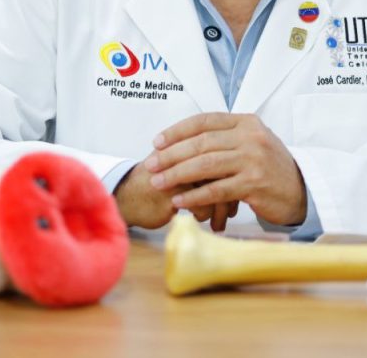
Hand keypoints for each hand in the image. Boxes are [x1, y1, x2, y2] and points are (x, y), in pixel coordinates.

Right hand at [113, 161, 237, 230]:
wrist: (129, 198)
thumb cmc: (159, 184)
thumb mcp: (183, 168)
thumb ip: (206, 164)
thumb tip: (237, 174)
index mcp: (190, 144)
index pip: (224, 155)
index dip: (232, 175)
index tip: (236, 191)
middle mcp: (186, 154)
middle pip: (222, 171)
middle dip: (230, 194)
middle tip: (232, 210)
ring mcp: (180, 172)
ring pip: (215, 188)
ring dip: (219, 208)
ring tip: (219, 221)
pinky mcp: (173, 192)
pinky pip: (202, 204)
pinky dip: (206, 214)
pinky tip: (204, 221)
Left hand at [144, 112, 306, 226]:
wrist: (301, 190)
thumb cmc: (269, 168)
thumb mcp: (252, 142)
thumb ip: (225, 137)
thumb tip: (183, 140)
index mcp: (247, 122)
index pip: (205, 121)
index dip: (177, 131)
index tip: (157, 142)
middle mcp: (251, 137)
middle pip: (201, 142)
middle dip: (171, 154)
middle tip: (151, 164)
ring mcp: (253, 160)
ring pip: (206, 165)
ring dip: (177, 174)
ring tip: (158, 182)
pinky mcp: (254, 184)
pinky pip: (216, 190)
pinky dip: (195, 196)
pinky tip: (179, 201)